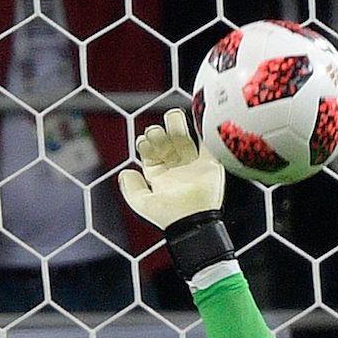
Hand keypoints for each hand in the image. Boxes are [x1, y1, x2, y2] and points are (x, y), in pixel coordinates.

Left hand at [118, 108, 224, 228]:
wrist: (193, 220)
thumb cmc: (168, 215)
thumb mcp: (141, 203)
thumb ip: (130, 188)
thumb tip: (126, 171)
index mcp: (159, 175)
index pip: (150, 150)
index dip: (145, 142)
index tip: (145, 143)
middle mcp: (176, 168)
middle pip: (165, 141)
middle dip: (158, 133)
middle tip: (157, 134)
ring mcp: (193, 164)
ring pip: (183, 136)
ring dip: (175, 125)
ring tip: (172, 117)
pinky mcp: (210, 164)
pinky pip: (206, 142)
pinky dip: (201, 129)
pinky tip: (193, 118)